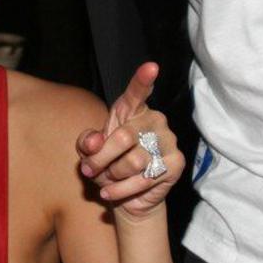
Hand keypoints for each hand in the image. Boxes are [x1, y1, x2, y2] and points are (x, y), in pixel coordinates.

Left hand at [77, 63, 182, 219]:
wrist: (127, 196)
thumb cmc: (108, 165)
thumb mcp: (90, 152)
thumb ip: (86, 142)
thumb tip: (94, 142)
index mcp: (132, 110)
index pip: (137, 93)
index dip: (143, 80)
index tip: (151, 66)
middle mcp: (154, 120)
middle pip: (123, 137)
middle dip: (101, 159)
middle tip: (90, 170)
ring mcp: (168, 141)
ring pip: (134, 161)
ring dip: (113, 175)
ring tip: (107, 179)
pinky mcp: (175, 163)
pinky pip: (144, 179)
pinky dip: (121, 190)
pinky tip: (111, 192)